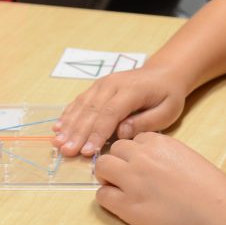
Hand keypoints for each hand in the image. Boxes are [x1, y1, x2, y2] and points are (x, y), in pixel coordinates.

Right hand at [53, 66, 186, 156]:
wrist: (164, 72)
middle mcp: (112, 84)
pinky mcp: (96, 87)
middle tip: (67, 152)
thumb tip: (121, 133)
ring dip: (69, 125)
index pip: (110, 113)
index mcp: (131, 90)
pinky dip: (68, 115)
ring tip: (58, 143)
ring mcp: (102, 84)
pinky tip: (58, 128)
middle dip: (78, 133)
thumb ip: (145, 123)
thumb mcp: (167, 111)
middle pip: (91, 111)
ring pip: (82, 106)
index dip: (97, 133)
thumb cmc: (167, 95)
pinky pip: (79, 101)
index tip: (87, 152)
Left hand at [94, 132, 225, 224]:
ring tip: (121, 189)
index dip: (136, 154)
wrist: (213, 213)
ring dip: (107, 176)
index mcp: (158, 142)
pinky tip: (123, 205)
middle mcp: (141, 156)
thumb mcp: (186, 156)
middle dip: (119, 161)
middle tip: (129, 178)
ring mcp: (131, 180)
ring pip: (102, 166)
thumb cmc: (207, 188)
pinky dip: (109, 199)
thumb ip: (163, 153)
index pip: (134, 140)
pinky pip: (102, 195)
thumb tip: (146, 160)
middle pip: (115, 149)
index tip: (144, 166)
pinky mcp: (126, 205)